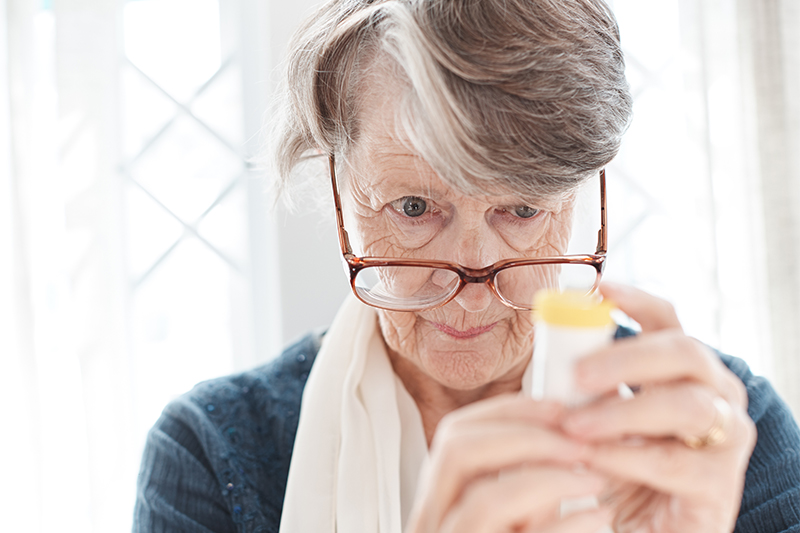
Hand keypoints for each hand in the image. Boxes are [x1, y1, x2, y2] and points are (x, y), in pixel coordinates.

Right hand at [405, 395, 612, 532]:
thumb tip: (571, 421)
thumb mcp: (522, 521)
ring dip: (546, 476)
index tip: (560, 406)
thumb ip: (531, 479)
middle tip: (580, 437)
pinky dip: (562, 523)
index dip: (508, 411)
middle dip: (525, 434)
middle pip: (455, 452)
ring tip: (594, 473)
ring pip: (482, 500)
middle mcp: (433, 528)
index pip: (455, 436)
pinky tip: (597, 518)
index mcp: (441, 504)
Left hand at [561, 282, 756, 532]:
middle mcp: (713, 393)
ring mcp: (725, 437)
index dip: (637, 300)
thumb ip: (579, 385)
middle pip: (684, 352)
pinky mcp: (719, 485)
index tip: (599, 289)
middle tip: (578, 374)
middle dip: (628, 358)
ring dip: (624, 412)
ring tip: (575, 427)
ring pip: (686, 405)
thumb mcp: (592, 415)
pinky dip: (629, 457)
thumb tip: (546, 348)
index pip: (667, 320)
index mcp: (680, 370)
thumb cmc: (611, 465)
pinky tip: (594, 460)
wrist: (635, 530)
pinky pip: (675, 462)